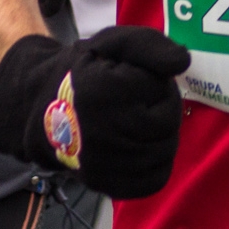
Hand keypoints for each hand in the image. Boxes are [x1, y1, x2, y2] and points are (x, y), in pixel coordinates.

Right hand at [0, 28, 189, 198]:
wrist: (45, 109)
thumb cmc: (87, 71)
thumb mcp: (114, 43)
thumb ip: (150, 45)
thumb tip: (182, 63)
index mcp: (100, 92)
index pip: (160, 89)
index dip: (154, 79)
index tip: (134, 76)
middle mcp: (100, 133)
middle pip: (167, 122)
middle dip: (163, 104)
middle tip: (142, 98)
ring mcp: (102, 165)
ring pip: (165, 150)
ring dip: (162, 132)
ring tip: (141, 118)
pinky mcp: (106, 185)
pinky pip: (156, 178)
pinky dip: (157, 160)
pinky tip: (142, 143)